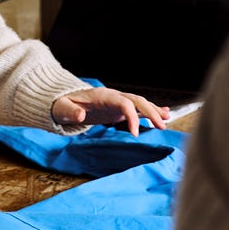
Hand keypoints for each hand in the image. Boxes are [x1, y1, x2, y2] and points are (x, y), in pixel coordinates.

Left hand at [51, 87, 169, 135]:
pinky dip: (150, 110)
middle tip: (162, 126)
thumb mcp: (61, 108)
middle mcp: (113, 96)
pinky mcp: (117, 108)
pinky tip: (164, 113)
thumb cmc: (62, 105)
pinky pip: (137, 108)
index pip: (123, 103)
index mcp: (102, 96)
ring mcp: (116, 101)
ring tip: (167, 120)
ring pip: (140, 103)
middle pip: (137, 100)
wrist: (63, 100)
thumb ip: (70, 112)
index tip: (135, 134)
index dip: (132, 116)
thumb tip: (81, 116)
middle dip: (150, 112)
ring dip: (154, 111)